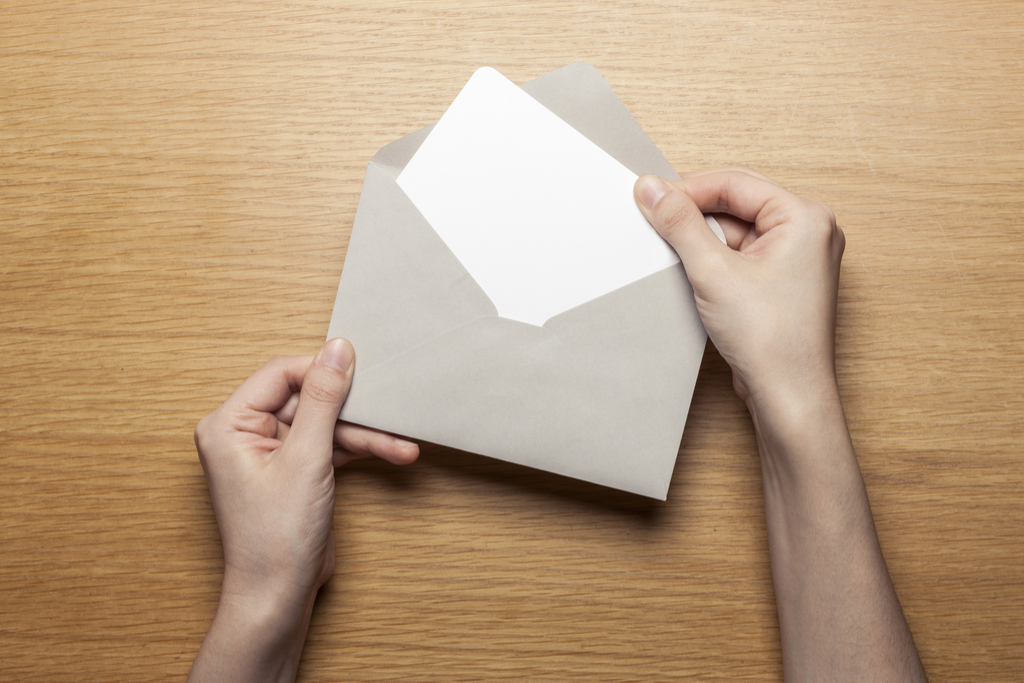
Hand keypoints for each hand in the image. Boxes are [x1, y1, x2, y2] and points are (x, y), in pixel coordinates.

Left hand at [189, 339, 417, 682]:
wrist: (278, 596)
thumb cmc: (275, 537)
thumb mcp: (306, 457)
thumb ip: (323, 399)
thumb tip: (337, 349)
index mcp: (229, 423)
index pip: (281, 373)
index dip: (323, 371)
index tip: (363, 370)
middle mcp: (245, 433)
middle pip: (308, 398)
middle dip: (352, 410)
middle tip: (388, 407)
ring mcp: (272, 452)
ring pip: (325, 423)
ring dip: (364, 434)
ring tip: (401, 445)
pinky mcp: (295, 469)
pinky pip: (330, 445)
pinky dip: (359, 449)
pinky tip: (393, 452)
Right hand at [634, 168, 844, 416]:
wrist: (788, 395)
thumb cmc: (770, 340)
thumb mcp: (713, 271)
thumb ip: (680, 224)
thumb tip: (652, 188)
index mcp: (805, 218)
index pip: (735, 183)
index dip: (689, 188)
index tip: (651, 197)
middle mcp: (809, 232)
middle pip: (738, 202)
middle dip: (696, 212)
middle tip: (656, 219)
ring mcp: (798, 258)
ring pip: (738, 228)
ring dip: (704, 237)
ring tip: (676, 253)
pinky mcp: (783, 281)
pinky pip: (743, 253)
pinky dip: (716, 258)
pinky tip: (694, 272)